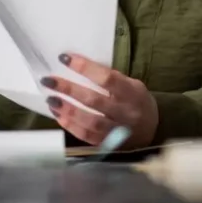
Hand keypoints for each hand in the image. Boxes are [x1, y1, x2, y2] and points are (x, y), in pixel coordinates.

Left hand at [40, 53, 158, 148]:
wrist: (153, 130)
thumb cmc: (136, 100)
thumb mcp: (132, 84)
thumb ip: (110, 79)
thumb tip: (76, 68)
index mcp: (132, 93)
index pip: (107, 78)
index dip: (85, 67)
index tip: (64, 58)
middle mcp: (126, 113)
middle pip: (94, 101)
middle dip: (68, 90)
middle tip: (49, 81)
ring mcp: (118, 131)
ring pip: (90, 121)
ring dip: (67, 110)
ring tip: (51, 100)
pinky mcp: (109, 144)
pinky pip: (88, 136)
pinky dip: (71, 126)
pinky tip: (58, 116)